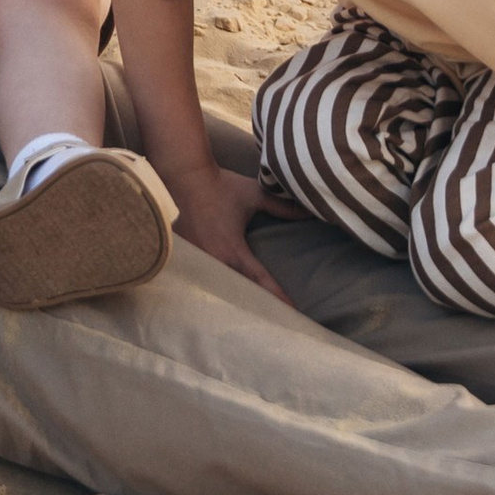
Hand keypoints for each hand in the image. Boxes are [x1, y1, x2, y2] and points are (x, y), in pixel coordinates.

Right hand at [161, 158, 293, 304]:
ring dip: (229, 297)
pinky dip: (211, 284)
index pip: (259, 280)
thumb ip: (282, 207)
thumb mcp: (255, 195)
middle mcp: (214, 260)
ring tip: (243, 315)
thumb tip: (309, 210)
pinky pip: (201, 276)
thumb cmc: (222, 186)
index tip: (290, 311)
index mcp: (233, 249)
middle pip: (236, 291)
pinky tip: (214, 296)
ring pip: (217, 286)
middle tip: (269, 318)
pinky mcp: (186, 255)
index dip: (276, 296)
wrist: (185, 176)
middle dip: (252, 305)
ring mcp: (197, 260)